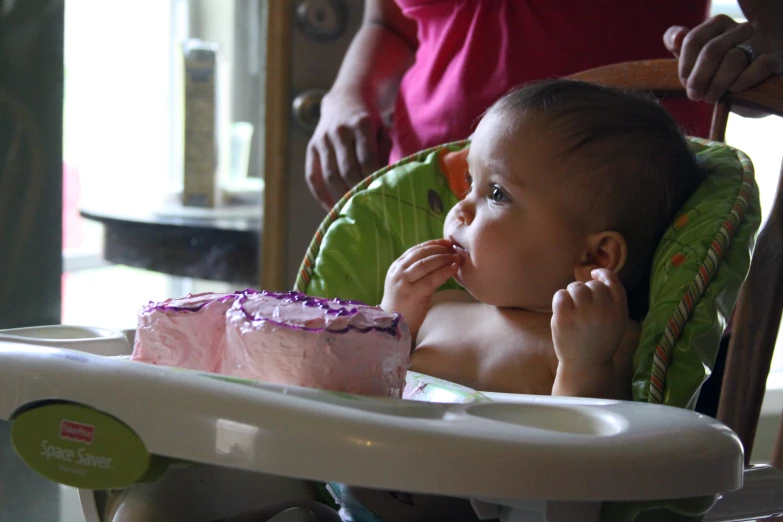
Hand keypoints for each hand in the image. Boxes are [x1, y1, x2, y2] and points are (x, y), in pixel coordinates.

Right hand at [305, 88, 388, 210]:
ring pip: (330, 176)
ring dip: (341, 196)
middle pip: (348, 170)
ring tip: (351, 211)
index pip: (367, 159)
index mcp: (361, 124)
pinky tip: (330, 208)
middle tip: (369, 208)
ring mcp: (322, 139)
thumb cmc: (371, 120)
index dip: (373, 179)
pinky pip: (312, 176)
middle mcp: (339, 131)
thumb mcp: (382, 129)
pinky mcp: (311, 147)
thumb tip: (386, 180)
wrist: (345, 97)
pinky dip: (321, 195)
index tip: (381, 195)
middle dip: (358, 191)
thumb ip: (384, 151)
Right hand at [381, 239, 461, 337]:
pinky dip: (444, 271)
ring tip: (457, 257)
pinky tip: (454, 268)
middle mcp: (398, 272)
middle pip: (421, 254)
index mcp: (396, 267)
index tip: (447, 242)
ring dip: (444, 258)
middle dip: (440, 249)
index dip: (433, 244)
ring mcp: (403, 283)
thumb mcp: (407, 283)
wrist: (393, 325)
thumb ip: (417, 271)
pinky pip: (431, 279)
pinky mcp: (412, 294)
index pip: (416, 250)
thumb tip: (440, 257)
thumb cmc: (404, 305)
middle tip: (455, 249)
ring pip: (426, 264)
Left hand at [551, 269, 627, 365]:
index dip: (602, 273)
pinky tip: (563, 309)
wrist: (586, 364)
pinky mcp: (564, 318)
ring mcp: (582, 314)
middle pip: (592, 284)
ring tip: (574, 307)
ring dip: (573, 293)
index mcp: (619, 310)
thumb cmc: (601, 339)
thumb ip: (611, 299)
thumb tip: (596, 275)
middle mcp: (602, 310)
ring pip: (576, 287)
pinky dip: (561, 298)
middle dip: (586, 290)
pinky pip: (560, 295)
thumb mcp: (616, 320)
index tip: (594, 274)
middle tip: (583, 305)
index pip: (612, 280)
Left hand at [664, 15, 782, 103]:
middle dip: (698, 79)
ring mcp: (760, 41)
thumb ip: (679, 45)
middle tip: (695, 95)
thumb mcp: (695, 59)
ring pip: (733, 59)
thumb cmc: (718, 72)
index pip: (693, 40)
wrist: (753, 85)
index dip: (685, 66)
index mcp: (718, 24)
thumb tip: (676, 37)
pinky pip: (759, 66)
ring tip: (712, 96)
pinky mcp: (774, 59)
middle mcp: (740, 28)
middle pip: (712, 51)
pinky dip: (742, 82)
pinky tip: (735, 90)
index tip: (685, 82)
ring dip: (717, 84)